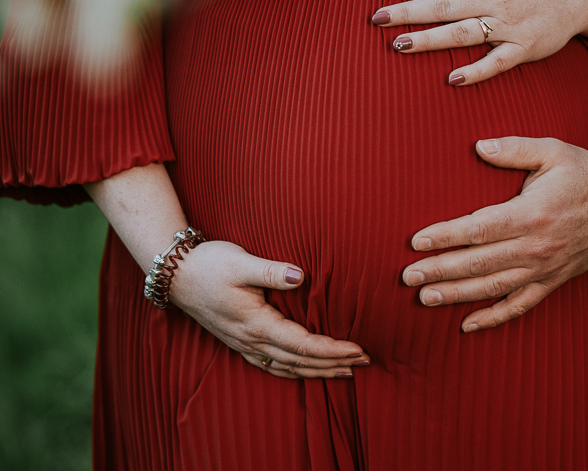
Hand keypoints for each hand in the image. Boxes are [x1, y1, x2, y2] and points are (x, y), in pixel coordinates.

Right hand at [170, 241, 369, 378]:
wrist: (176, 275)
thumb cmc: (209, 264)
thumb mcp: (239, 261)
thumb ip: (270, 271)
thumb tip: (300, 275)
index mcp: (256, 323)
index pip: (302, 344)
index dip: (331, 350)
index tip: (357, 349)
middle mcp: (251, 340)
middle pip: (299, 361)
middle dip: (333, 364)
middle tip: (364, 361)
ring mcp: (244, 344)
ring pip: (287, 367)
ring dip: (317, 371)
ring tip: (346, 371)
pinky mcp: (239, 342)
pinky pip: (272, 366)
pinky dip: (294, 372)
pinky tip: (306, 372)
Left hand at [371, 0, 587, 84]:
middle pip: (444, 6)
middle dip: (408, 12)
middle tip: (376, 19)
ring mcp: (510, 24)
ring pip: (464, 33)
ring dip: (431, 39)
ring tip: (399, 45)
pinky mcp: (524, 48)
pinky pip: (497, 62)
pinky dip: (476, 71)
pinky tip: (452, 78)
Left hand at [400, 137, 587, 331]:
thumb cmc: (585, 174)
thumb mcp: (552, 151)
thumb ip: (514, 149)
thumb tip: (478, 147)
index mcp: (533, 213)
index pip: (480, 228)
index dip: (446, 236)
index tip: (417, 242)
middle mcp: (537, 246)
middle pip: (480, 263)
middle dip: (440, 270)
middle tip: (407, 276)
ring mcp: (545, 268)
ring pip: (494, 287)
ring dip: (457, 294)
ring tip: (425, 298)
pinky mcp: (553, 280)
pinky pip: (520, 304)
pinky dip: (494, 317)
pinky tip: (468, 324)